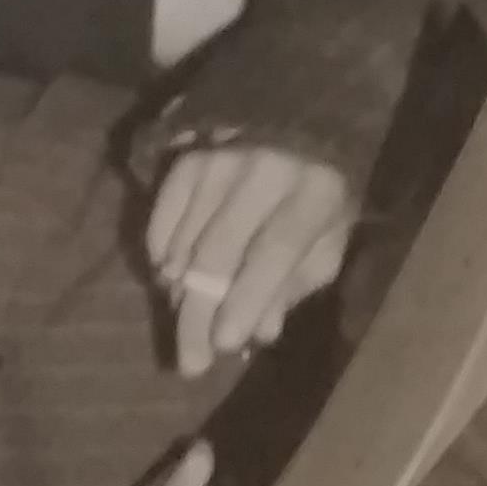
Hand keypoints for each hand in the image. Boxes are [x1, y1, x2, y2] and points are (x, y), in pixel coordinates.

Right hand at [146, 137, 355, 370]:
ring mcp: (220, 160)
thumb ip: (295, 284)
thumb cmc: (316, 198)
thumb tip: (260, 330)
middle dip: (201, 314)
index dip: (246, 299)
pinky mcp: (188, 157)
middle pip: (218, 253)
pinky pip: (162, 216)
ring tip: (185, 322)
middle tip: (191, 360)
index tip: (224, 344)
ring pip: (185, 240)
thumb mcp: (326, 243)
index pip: (273, 253)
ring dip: (180, 292)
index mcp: (313, 193)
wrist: (298, 125)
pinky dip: (160, 253)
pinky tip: (168, 277)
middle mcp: (263, 171)